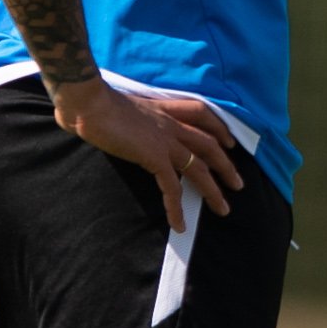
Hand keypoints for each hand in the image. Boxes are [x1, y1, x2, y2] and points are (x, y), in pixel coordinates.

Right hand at [53, 79, 243, 233]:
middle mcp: (169, 123)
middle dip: (226, 165)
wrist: (87, 102)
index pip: (201, 114)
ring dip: (213, 190)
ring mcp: (165, 140)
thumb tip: (115, 125)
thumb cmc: (93, 102)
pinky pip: (172, 187)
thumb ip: (126, 116)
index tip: (229, 142)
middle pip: (209, 144)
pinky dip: (176, 208)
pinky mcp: (154, 156)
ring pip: (199, 167)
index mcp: (162, 109)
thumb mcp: (119, 106)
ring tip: (223, 209)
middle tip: (238, 184)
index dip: (219, 128)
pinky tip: (179, 225)